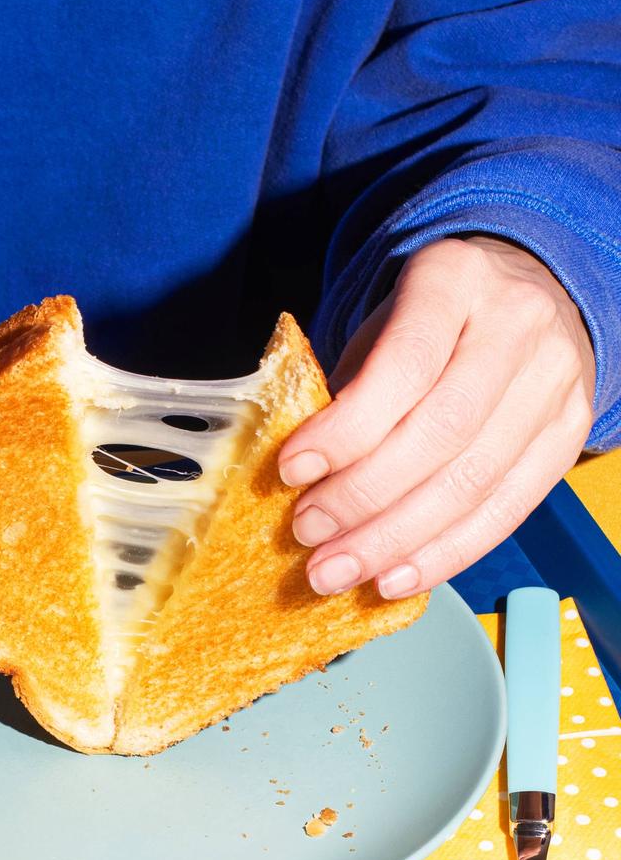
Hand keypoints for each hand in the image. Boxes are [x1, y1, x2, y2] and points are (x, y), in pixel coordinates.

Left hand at [278, 236, 594, 597]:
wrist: (520, 296)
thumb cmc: (424, 323)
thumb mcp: (377, 326)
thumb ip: (344, 390)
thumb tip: (299, 481)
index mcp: (455, 280)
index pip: (403, 364)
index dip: (346, 428)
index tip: (291, 471)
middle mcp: (518, 326)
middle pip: (440, 432)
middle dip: (363, 497)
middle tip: (307, 536)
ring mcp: (554, 383)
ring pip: (474, 481)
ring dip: (395, 540)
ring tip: (336, 572)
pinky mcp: (569, 435)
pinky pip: (506, 511)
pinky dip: (444, 554)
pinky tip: (394, 578)